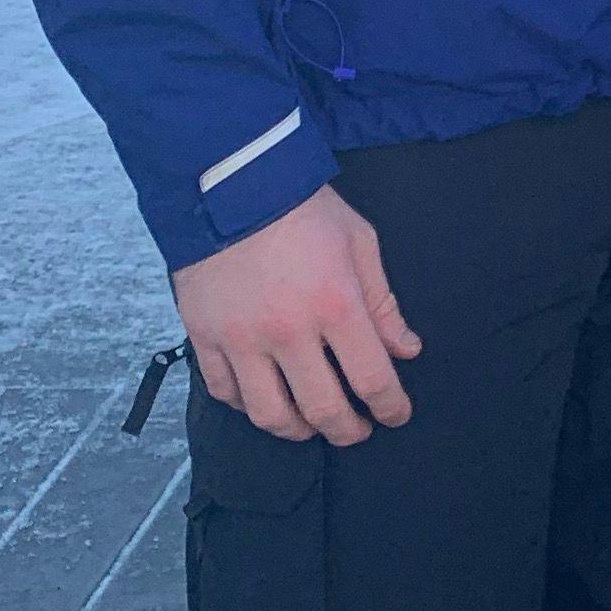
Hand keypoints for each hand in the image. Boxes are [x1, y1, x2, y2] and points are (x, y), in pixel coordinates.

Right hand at [173, 185, 422, 444]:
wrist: (229, 180)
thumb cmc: (302, 207)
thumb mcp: (360, 243)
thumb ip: (383, 302)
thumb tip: (406, 350)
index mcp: (335, 305)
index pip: (372, 380)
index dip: (391, 407)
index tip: (396, 414)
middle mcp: (287, 331)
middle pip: (323, 410)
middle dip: (349, 430)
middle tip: (358, 429)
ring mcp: (241, 338)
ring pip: (269, 414)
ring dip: (298, 430)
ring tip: (312, 424)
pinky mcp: (204, 335)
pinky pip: (225, 392)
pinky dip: (248, 406)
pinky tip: (267, 399)